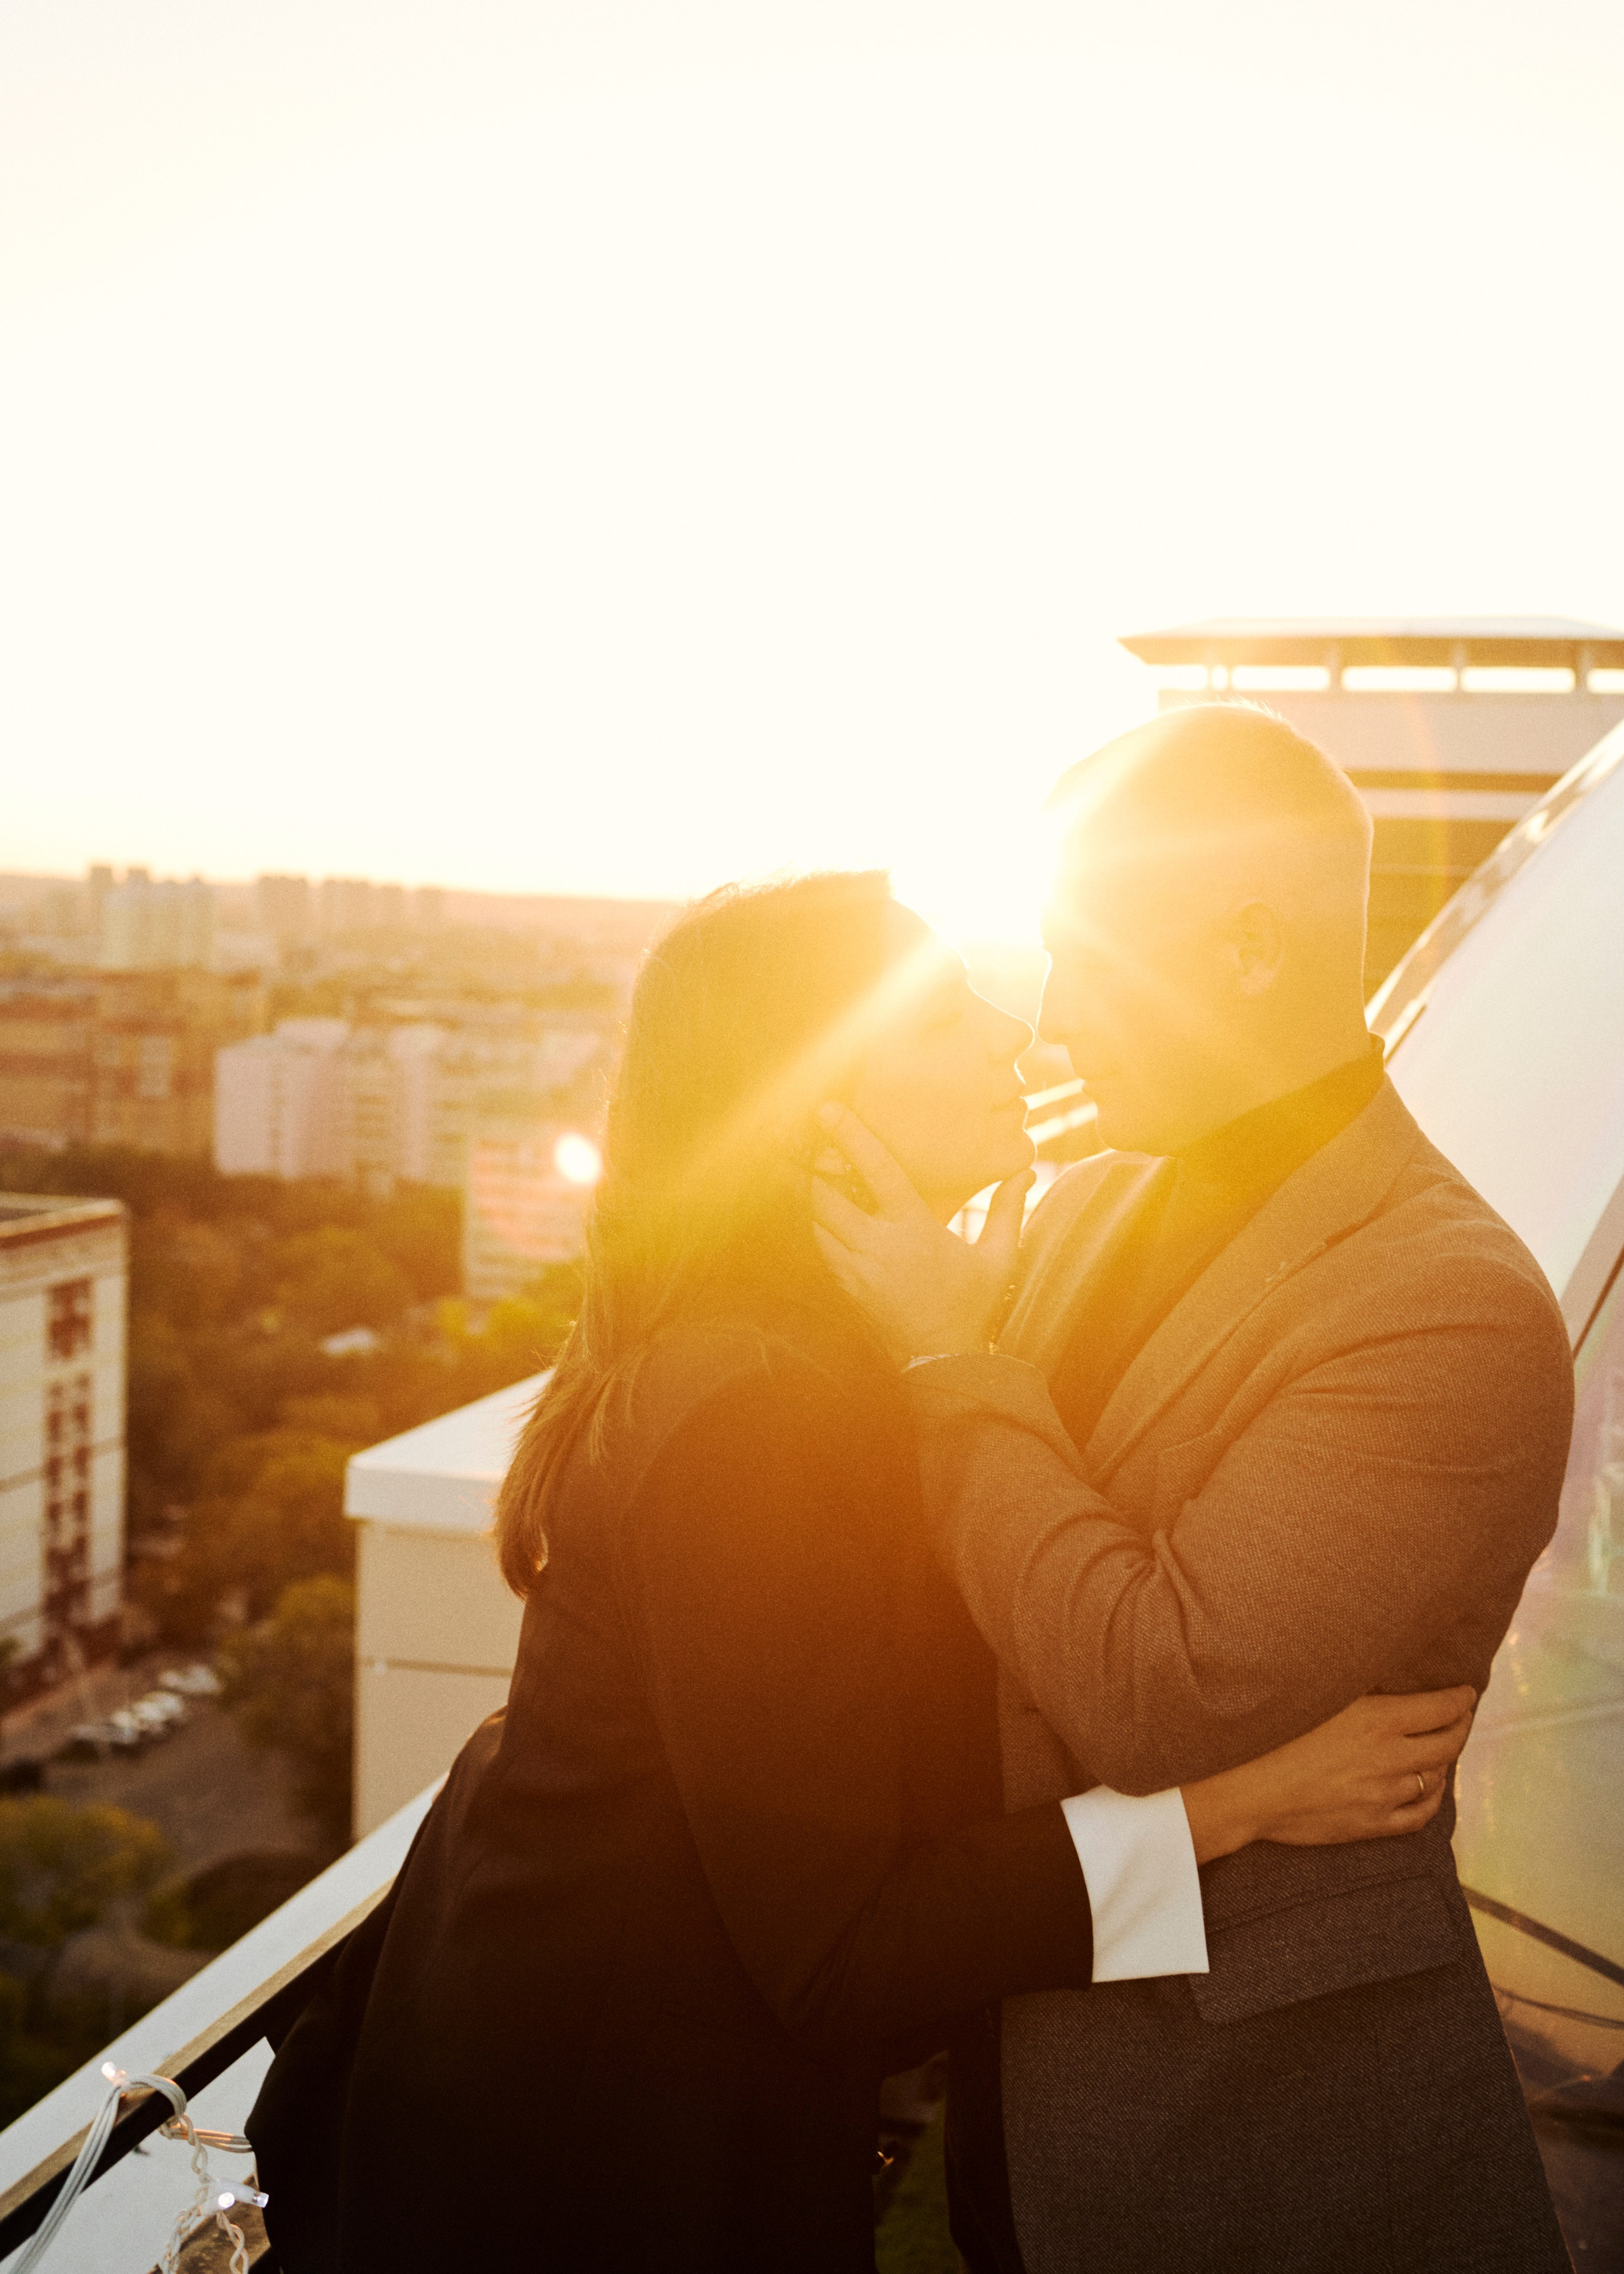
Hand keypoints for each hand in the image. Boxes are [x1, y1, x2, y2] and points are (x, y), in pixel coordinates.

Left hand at [809, 1104, 1033, 1360]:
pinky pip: (821, 1247)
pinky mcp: (845, 1287)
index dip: (850, 1137)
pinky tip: (825, 1213)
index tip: (827, 1109)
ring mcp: (854, 1268)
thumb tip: (1023, 1169)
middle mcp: (875, 1245)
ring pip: (815, 1221)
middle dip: (812, 1165)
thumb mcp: (999, 1258)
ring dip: (812, 1195)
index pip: (876, 1171)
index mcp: (912, 1229)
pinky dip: (818, 1226)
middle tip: (807, 1140)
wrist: (942, 1362)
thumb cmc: (972, 1307)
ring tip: (811, 1170)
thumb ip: (1008, 1210)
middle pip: (824, 1194)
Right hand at [1179, 1686, 1476, 1865]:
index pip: (1442, 1708)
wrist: (1246, 1790)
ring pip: (1437, 1778)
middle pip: (1448, 1743)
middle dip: (1461, 1726)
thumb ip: (1358, 1689)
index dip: (1461, 1699)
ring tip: (1441, 1747)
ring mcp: (1384, 1795)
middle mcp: (1390, 1757)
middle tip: (1461, 1716)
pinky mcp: (1373, 1825)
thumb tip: (1384, 1675)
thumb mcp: (1318, 1696)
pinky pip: (1420, 1815)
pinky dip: (1432, 1798)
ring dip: (1443, 1760)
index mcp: (1378, 1720)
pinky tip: (1428, 1787)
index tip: (1467, 1692)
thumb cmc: (1273, 1734)